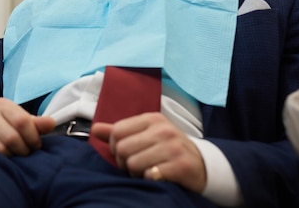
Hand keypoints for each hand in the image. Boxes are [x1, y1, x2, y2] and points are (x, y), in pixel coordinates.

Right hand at [0, 97, 54, 155]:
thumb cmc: (4, 126)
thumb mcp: (19, 121)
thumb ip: (36, 123)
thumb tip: (51, 123)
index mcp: (2, 104)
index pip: (23, 121)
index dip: (33, 137)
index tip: (36, 145)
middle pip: (12, 137)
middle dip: (23, 149)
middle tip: (25, 153)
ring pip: (1, 149)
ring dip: (12, 156)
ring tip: (15, 156)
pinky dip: (0, 160)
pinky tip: (3, 158)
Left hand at [90, 112, 206, 192]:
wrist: (202, 164)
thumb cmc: (168, 149)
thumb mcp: (146, 135)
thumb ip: (120, 132)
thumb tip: (95, 129)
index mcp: (152, 119)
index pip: (117, 131)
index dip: (114, 147)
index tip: (123, 154)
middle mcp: (163, 129)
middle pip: (122, 148)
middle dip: (123, 162)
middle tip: (134, 166)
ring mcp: (173, 146)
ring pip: (133, 163)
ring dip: (135, 173)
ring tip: (145, 171)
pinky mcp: (181, 165)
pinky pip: (150, 175)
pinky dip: (149, 179)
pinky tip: (156, 176)